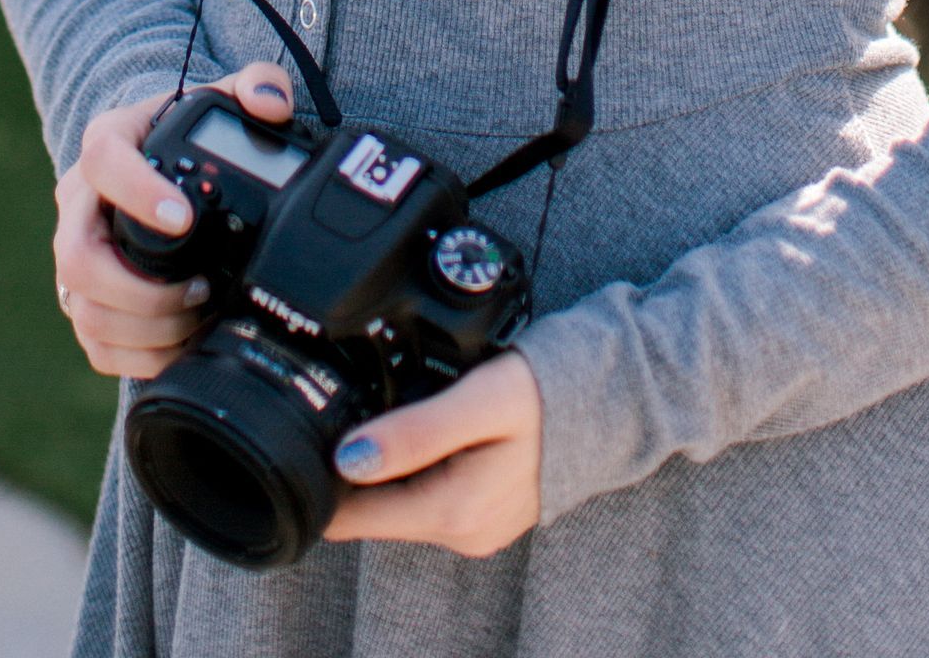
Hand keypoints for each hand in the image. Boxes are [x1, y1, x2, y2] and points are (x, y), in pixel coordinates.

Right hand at [53, 62, 294, 380]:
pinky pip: (96, 344)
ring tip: (197, 313)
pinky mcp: (84, 300)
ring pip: (85, 308)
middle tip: (199, 287)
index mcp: (106, 145)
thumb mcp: (220, 99)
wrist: (156, 166)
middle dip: (139, 287)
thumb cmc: (186, 136)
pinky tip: (181, 344)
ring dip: (145, 325)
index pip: (102, 162)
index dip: (137, 193)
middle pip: (76, 256)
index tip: (184, 218)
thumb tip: (271, 103)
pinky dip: (140, 356)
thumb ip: (256, 86)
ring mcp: (75, 257)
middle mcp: (78, 204)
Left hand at [325, 350, 542, 558]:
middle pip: (372, 508)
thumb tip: (346, 458)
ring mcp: (474, 528)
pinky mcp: (483, 513)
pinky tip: (435, 425)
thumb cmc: (546, 393)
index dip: (327, 475)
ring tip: (410, 407)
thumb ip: (414, 432)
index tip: (320, 429)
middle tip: (369, 401)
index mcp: (452, 513)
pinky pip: (429, 493)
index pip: (352, 518)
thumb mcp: (478, 399)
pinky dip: (420, 462)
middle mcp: (460, 534)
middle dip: (358, 462)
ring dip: (391, 459)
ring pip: (399, 499)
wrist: (608, 400)